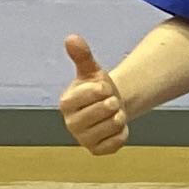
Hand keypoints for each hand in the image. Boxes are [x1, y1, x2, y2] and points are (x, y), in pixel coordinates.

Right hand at [56, 35, 129, 157]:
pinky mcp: (96, 150)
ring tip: (112, 113)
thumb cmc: (97, 87)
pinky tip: (115, 127)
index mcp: (66, 102)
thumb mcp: (91, 70)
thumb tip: (72, 38)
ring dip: (119, 116)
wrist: (108, 107)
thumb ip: (82, 56)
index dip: (103, 88)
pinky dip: (122, 132)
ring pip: (113, 126)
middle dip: (113, 103)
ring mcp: (82, 139)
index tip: (103, 87)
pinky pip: (118, 141)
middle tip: (110, 101)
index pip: (91, 94)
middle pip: (104, 111)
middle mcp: (70, 123)